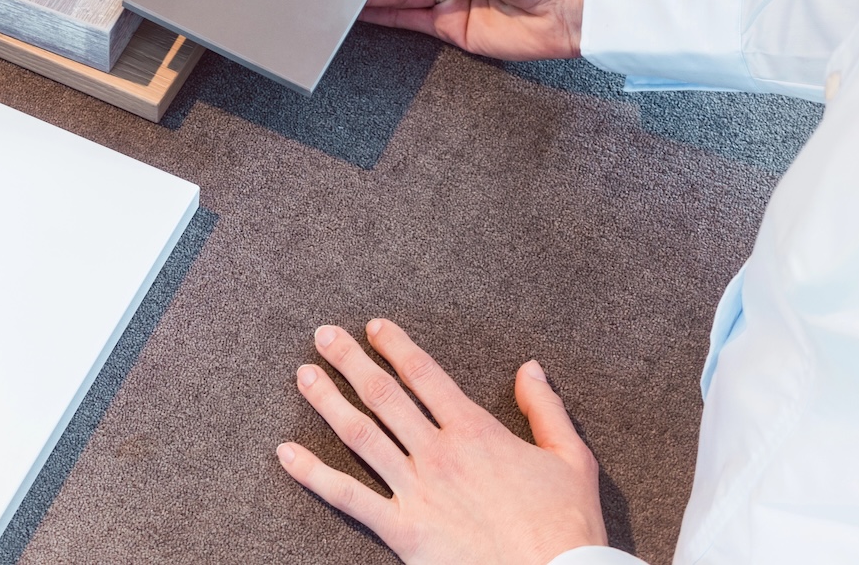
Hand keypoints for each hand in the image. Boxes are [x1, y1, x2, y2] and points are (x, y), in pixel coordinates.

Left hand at [278, 320, 606, 564]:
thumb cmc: (569, 527)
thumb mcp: (571, 459)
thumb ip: (546, 409)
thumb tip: (529, 367)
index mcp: (476, 431)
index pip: (425, 374)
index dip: (395, 345)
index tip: (373, 327)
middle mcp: (438, 453)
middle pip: (384, 394)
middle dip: (350, 360)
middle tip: (323, 335)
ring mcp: (417, 490)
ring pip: (360, 434)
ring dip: (328, 401)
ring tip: (304, 375)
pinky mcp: (403, 530)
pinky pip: (348, 497)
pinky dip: (313, 473)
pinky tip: (286, 453)